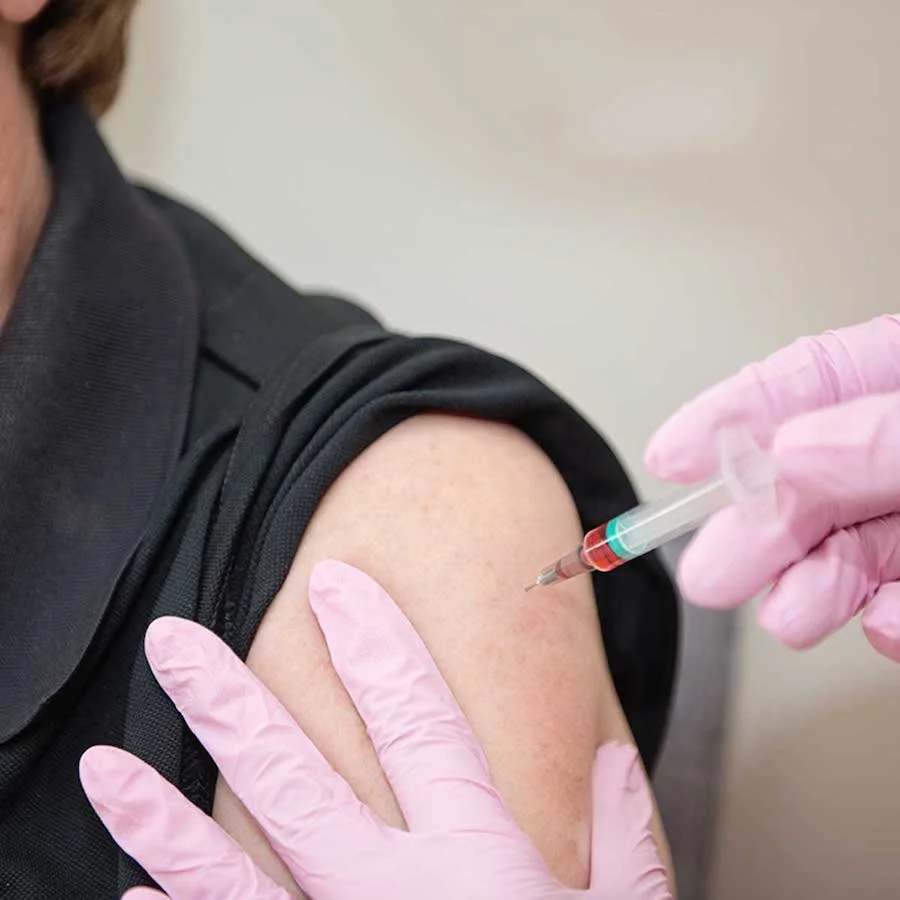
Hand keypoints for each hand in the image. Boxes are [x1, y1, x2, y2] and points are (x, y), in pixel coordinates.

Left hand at [80, 560, 670, 899]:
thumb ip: (621, 843)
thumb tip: (613, 758)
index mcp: (474, 858)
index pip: (418, 720)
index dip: (376, 643)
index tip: (334, 584)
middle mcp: (392, 892)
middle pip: (294, 779)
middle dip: (228, 702)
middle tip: (172, 640)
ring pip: (231, 870)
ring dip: (161, 814)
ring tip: (103, 764)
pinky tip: (127, 893)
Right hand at [646, 314, 899, 660]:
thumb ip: (886, 436)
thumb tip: (790, 454)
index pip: (813, 381)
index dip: (732, 416)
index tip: (672, 457)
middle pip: (818, 480)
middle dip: (759, 528)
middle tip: (712, 568)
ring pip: (857, 551)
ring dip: (818, 588)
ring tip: (793, 613)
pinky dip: (892, 624)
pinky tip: (885, 623)